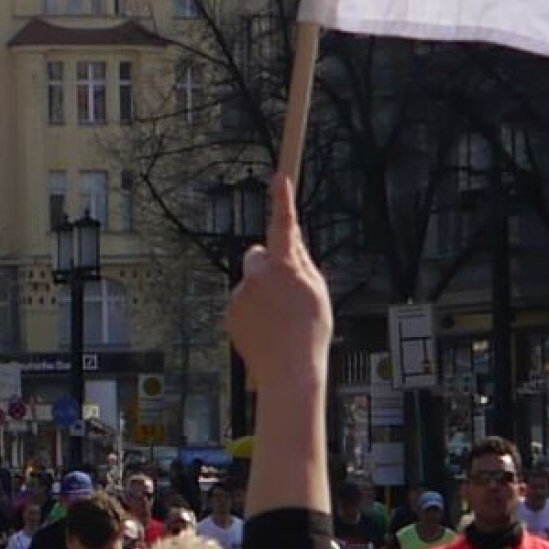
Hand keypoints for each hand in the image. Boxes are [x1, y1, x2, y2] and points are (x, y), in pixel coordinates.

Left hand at [228, 173, 332, 400]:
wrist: (289, 371)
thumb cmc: (310, 333)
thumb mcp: (317, 292)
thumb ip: (303, 263)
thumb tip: (292, 242)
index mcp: (285, 267)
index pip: (284, 225)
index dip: (282, 200)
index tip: (279, 177)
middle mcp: (258, 276)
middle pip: (258, 256)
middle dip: (269, 265)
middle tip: (287, 289)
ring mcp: (241, 294)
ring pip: (251, 283)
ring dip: (262, 293)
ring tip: (280, 321)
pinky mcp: (230, 312)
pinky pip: (242, 303)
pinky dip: (252, 312)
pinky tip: (268, 331)